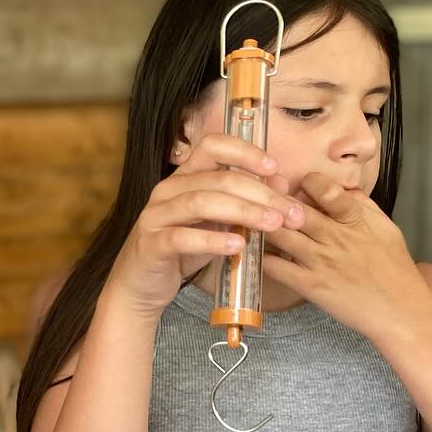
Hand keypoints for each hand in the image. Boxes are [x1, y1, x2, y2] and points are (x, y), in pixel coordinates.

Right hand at [107, 134, 304, 317]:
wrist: (141, 285)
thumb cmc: (182, 250)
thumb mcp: (218, 223)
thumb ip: (246, 202)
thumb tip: (281, 182)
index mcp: (184, 177)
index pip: (212, 146)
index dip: (245, 152)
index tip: (274, 167)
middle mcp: (167, 189)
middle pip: (218, 178)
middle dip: (260, 193)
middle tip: (290, 213)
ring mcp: (156, 215)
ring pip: (201, 202)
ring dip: (243, 212)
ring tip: (272, 225)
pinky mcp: (151, 243)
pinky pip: (182, 237)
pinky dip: (212, 241)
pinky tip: (238, 247)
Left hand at [262, 173, 430, 338]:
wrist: (400, 309)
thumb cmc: (393, 267)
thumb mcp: (385, 227)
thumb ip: (363, 205)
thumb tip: (343, 187)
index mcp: (355, 219)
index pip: (325, 190)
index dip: (307, 183)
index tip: (300, 186)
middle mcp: (335, 237)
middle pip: (294, 210)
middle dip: (275, 201)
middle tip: (261, 198)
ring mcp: (320, 261)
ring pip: (280, 235)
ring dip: (262, 226)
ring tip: (250, 221)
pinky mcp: (310, 285)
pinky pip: (276, 267)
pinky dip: (261, 257)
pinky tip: (252, 251)